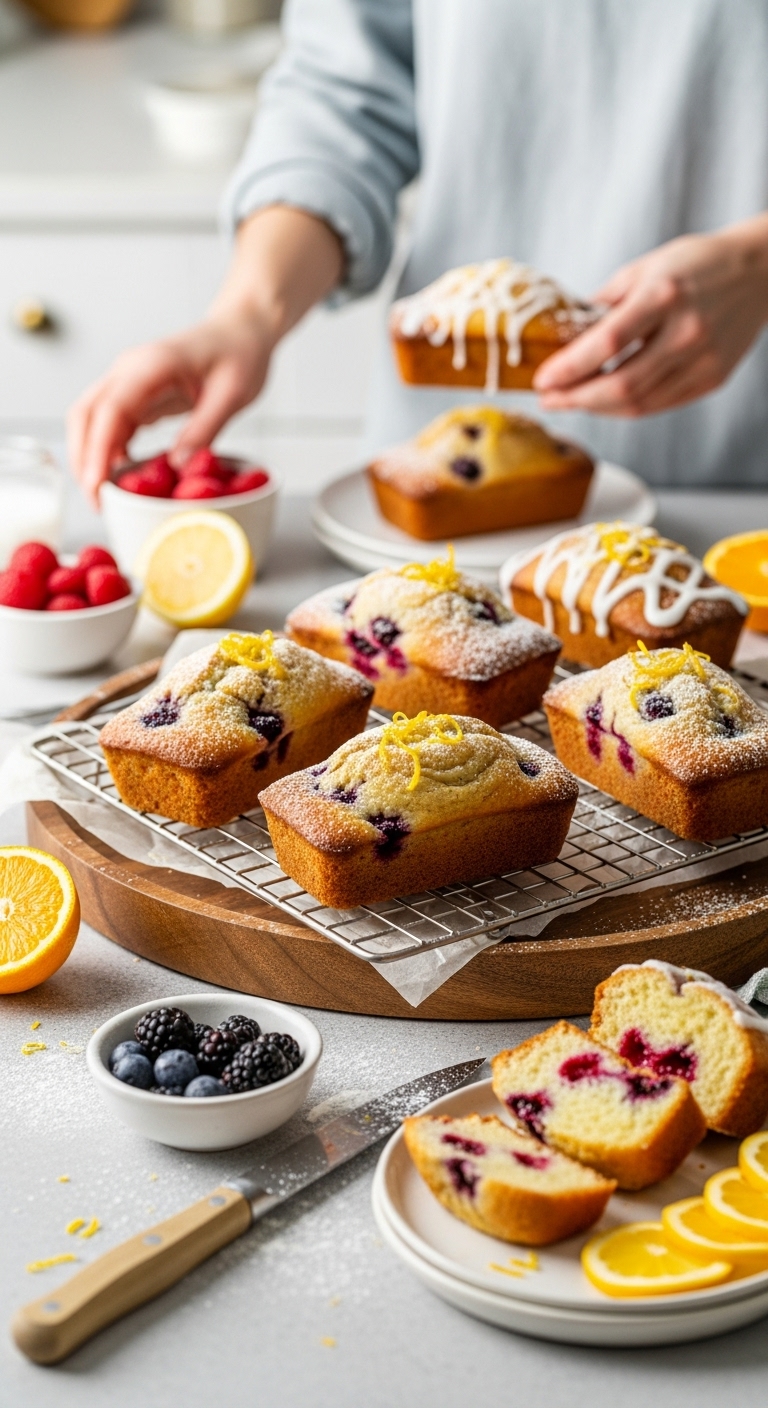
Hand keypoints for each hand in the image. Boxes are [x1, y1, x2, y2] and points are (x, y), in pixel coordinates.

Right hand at [67, 313, 274, 504]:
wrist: (239, 332)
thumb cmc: (239, 355)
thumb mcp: (232, 395)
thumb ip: (204, 429)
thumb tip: (177, 467)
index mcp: (152, 365)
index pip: (111, 409)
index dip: (99, 450)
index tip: (96, 485)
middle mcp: (129, 370)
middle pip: (86, 415)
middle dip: (84, 459)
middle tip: (97, 502)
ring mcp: (128, 382)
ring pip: (91, 422)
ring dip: (91, 458)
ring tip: (106, 498)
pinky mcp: (135, 396)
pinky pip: (110, 426)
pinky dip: (108, 453)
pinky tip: (120, 478)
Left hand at [533, 216, 767, 415]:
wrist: (760, 272)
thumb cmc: (698, 264)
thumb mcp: (645, 268)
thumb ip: (605, 304)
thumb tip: (566, 336)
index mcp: (665, 295)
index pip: (607, 343)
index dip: (569, 368)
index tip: (542, 379)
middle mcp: (687, 331)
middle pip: (621, 384)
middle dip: (576, 398)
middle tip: (549, 399)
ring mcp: (704, 360)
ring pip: (639, 403)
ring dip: (597, 408)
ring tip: (571, 401)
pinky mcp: (713, 378)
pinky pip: (660, 405)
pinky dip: (626, 407)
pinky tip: (605, 401)